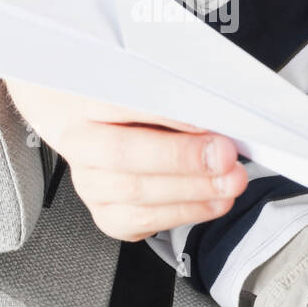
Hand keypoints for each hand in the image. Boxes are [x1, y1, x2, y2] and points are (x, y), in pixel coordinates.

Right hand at [7, 82, 248, 241]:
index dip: (164, 116)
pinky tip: (211, 202)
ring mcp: (90, 183)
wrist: (88, 124)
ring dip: (190, 192)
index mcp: (82, 99)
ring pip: (134, 195)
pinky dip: (182, 214)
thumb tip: (213, 109)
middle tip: (224, 156)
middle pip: (122, 155)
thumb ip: (170, 94)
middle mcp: (79, 143)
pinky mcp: (106, 213)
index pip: (119, 105)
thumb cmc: (122, 101)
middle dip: (181, 158)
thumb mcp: (140, 84)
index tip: (207, 120)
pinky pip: (142, 222)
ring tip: (228, 183)